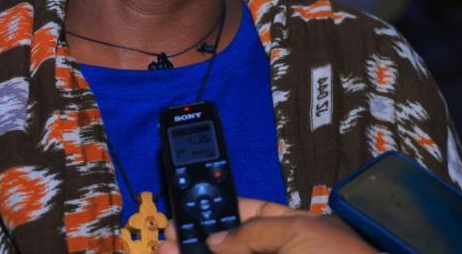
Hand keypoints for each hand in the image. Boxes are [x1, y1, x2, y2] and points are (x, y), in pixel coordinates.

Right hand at [159, 197, 374, 253]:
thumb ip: (252, 232)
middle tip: (164, 239)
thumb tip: (213, 239)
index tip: (184, 212)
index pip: (244, 213)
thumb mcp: (297, 234)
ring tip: (165, 252)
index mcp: (289, 226)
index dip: (214, 210)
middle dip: (196, 240)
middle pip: (228, 245)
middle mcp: (278, 251)